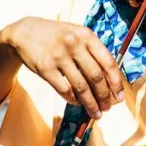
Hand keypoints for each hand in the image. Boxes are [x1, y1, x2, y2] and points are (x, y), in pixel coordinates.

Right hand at [0, 17, 123, 118]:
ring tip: (96, 113)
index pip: (108, 62)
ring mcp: (59, 56)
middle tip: (107, 108)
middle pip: (96, 77)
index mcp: (86, 35)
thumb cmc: (57, 36)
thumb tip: (110, 79)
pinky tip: (78, 103)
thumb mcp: (77, 34)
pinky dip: (73, 100)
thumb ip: (93, 51)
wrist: (25, 32)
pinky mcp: (45, 68)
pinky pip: (64, 90)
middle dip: (104, 96)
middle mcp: (74, 44)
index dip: (116, 82)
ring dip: (91, 103)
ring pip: (81, 87)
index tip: (120, 96)